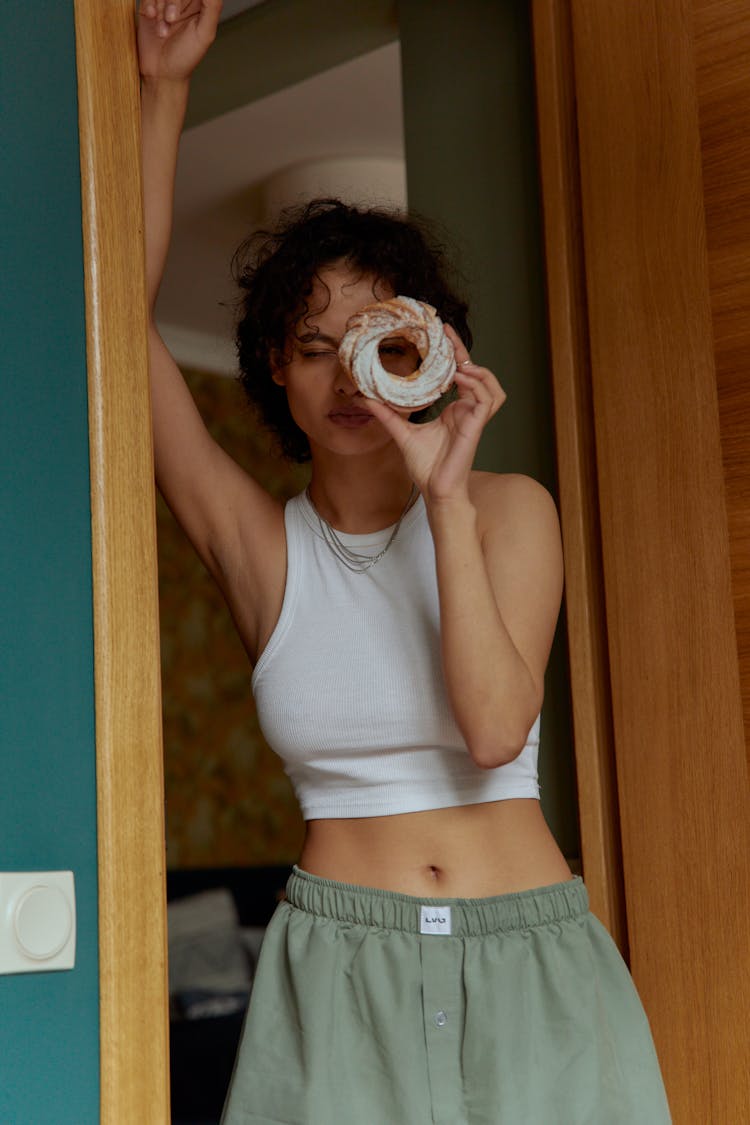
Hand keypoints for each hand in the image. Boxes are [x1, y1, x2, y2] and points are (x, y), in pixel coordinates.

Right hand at [138, 0, 221, 81]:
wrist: (161, 72)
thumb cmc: (186, 57)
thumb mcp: (204, 34)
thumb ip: (212, 7)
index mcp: (201, 5)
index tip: (179, 14)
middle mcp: (184, 1)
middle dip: (173, 2)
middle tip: (171, 20)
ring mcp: (166, 3)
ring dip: (161, 7)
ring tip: (162, 30)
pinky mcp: (149, 6)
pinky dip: (149, 4)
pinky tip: (152, 18)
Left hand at [366, 325, 506, 501]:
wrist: (435, 490)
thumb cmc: (425, 466)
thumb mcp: (401, 432)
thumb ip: (386, 414)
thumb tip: (365, 398)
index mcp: (454, 410)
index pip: (460, 375)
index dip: (455, 354)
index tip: (442, 334)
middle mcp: (466, 411)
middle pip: (477, 374)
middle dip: (464, 353)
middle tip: (447, 334)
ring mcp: (473, 419)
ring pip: (491, 387)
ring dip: (479, 371)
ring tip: (460, 363)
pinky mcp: (476, 427)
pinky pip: (486, 401)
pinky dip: (477, 386)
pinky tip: (460, 379)